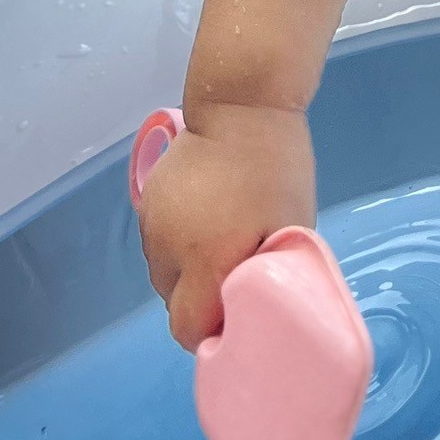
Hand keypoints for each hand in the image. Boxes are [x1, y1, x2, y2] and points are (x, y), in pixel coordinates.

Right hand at [137, 101, 315, 348]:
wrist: (242, 105)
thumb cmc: (277, 170)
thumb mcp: (292, 226)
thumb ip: (272, 276)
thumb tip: (262, 311)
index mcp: (206, 261)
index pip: (188, 329)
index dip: (212, 333)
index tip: (235, 318)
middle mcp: (170, 250)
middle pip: (173, 305)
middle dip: (200, 304)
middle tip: (232, 280)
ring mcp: (153, 225)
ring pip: (163, 276)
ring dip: (187, 274)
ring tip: (219, 244)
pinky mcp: (146, 202)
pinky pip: (158, 244)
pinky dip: (177, 246)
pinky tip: (203, 222)